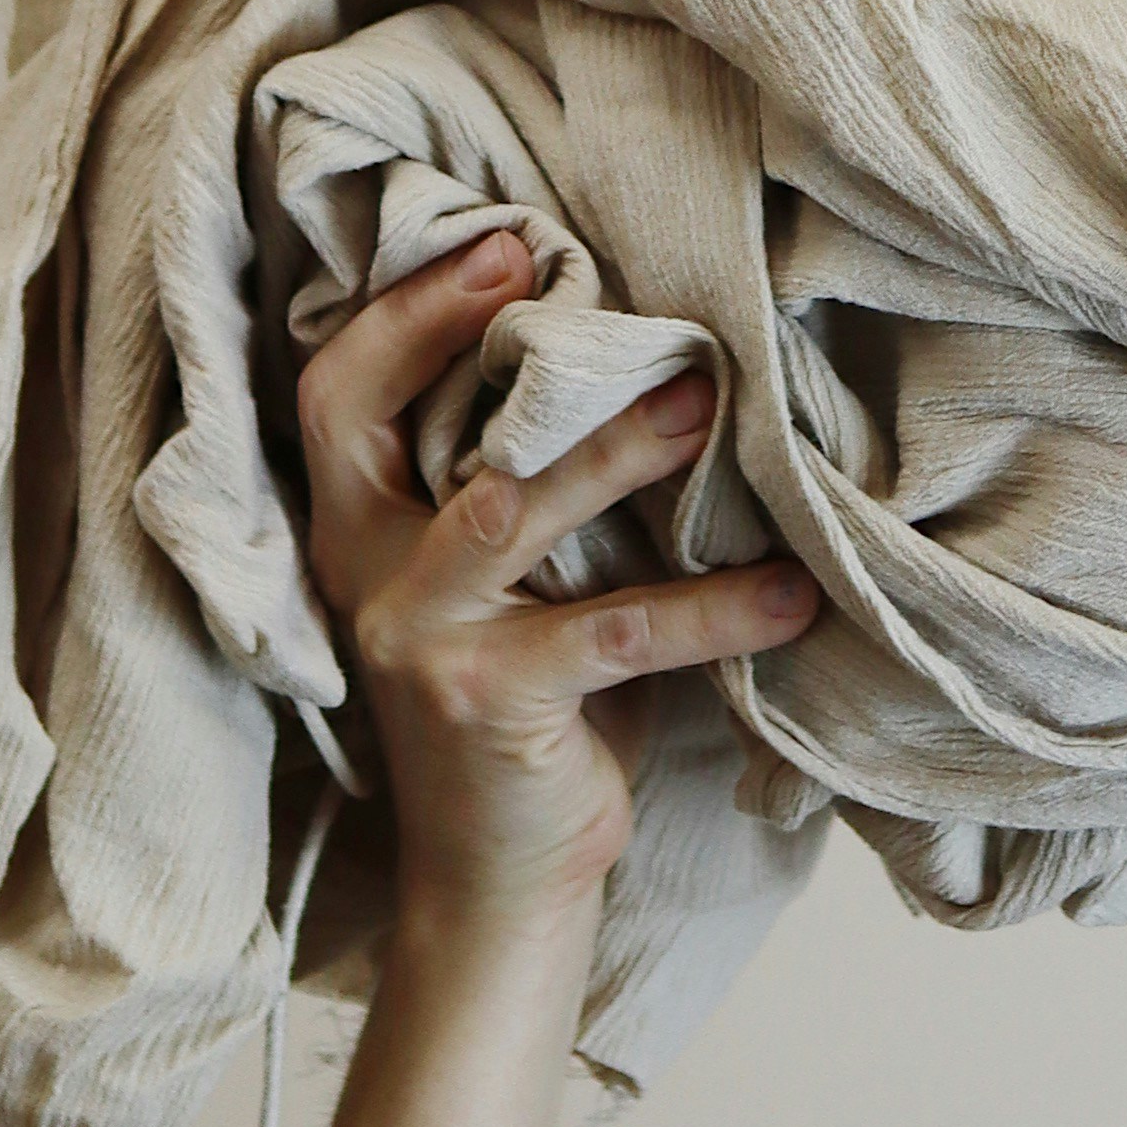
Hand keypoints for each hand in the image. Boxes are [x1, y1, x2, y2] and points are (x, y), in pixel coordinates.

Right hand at [293, 229, 818, 948]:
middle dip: (454, 330)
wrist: (497, 883)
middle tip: (564, 276)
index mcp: (360, 530)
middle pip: (368, 418)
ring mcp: (419, 639)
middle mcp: (367, 575)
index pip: (337, 390)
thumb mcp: (505, 584)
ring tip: (709, 405)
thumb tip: (642, 354)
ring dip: (613, 448)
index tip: (498, 244)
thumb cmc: (527, 704)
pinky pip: (615, 631)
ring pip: (507, 506)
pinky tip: (789, 593)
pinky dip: (713, 608)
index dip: (404, 308)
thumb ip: (525, 485)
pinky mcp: (490, 702)